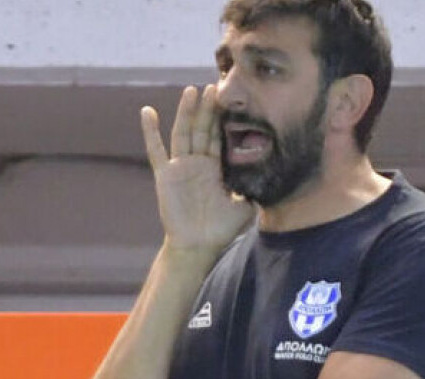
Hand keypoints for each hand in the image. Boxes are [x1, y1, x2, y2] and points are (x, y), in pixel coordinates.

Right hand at [141, 85, 253, 254]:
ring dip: (186, 112)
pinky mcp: (165, 175)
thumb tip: (277, 174)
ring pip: (183, 133)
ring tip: (191, 91)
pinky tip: (147, 111)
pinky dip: (150, 131)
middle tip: (214, 86)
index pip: (219, 137)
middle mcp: (197, 163)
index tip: (229, 97)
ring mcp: (180, 167)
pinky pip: (156, 150)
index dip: (223, 118)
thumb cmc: (221, 229)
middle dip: (208, 109)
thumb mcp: (246, 205)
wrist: (198, 246)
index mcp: (215, 168)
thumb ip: (255, 187)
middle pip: (202, 129)